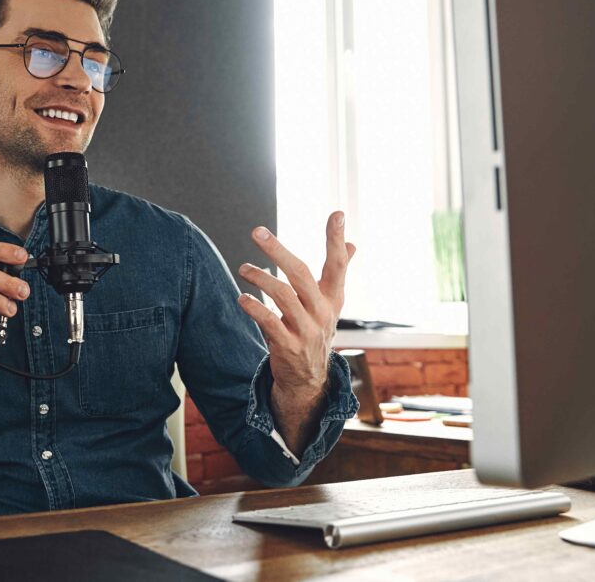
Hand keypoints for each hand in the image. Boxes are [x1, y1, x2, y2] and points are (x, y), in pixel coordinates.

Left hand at [236, 212, 356, 400]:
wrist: (309, 380)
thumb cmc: (315, 331)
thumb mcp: (330, 304)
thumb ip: (339, 273)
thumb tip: (352, 243)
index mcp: (333, 299)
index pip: (338, 265)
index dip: (336, 240)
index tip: (337, 214)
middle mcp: (322, 312)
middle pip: (301, 274)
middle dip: (278, 251)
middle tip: (257, 232)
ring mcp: (306, 330)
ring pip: (283, 296)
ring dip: (260, 278)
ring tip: (243, 269)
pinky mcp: (288, 346)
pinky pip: (270, 323)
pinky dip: (254, 308)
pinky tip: (242, 299)